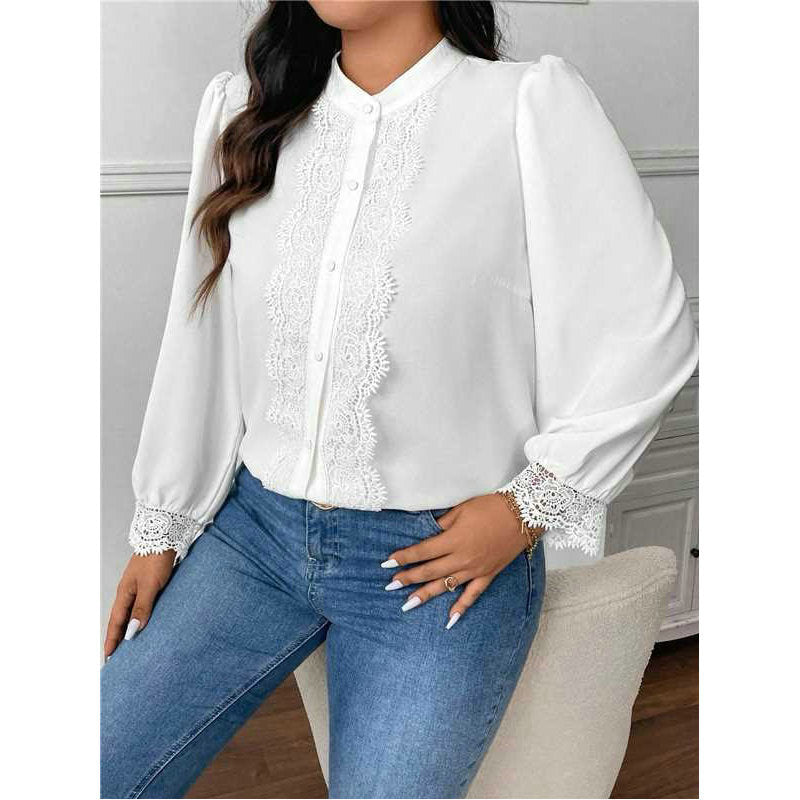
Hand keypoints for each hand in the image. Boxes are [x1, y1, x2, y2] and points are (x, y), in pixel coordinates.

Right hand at [104, 551, 174, 659]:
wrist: (164, 537)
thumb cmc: (156, 560)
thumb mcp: (150, 586)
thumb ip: (142, 608)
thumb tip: (132, 631)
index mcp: (124, 593)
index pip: (116, 622)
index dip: (112, 639)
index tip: (108, 656)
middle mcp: (128, 591)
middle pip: (120, 618)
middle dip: (116, 636)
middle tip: (114, 655)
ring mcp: (137, 586)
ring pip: (129, 612)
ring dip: (127, 627)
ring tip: (128, 643)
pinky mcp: (147, 583)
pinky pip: (139, 605)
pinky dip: (137, 616)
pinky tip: (143, 621)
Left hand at [383, 493, 538, 628]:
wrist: (523, 515)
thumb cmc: (490, 507)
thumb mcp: (461, 509)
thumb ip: (442, 523)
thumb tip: (428, 532)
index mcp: (453, 539)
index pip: (422, 551)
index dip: (404, 558)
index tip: (387, 563)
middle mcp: (461, 558)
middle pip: (429, 571)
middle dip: (408, 578)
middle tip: (390, 586)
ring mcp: (475, 569)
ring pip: (446, 585)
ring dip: (426, 595)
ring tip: (408, 604)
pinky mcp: (488, 575)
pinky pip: (472, 595)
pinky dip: (461, 607)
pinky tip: (450, 619)